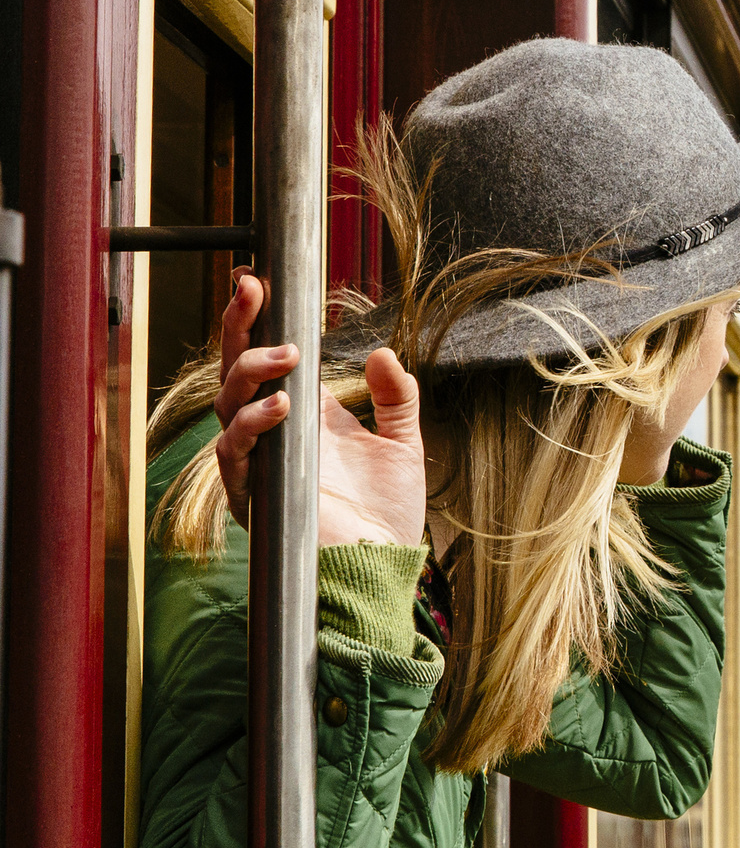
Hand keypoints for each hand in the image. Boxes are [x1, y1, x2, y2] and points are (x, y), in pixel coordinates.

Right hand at [213, 270, 427, 547]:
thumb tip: (383, 353)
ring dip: (251, 375)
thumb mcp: (403, 442)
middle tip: (252, 291)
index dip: (258, 322)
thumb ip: (397, 398)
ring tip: (287, 357)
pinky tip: (279, 408)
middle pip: (236, 372)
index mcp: (303, 417)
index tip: (261, 282)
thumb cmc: (386, 512)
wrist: (383, 565)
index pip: (268, 360)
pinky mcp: (254, 495)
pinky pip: (237, 453)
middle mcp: (273, 435)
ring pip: (228, 407)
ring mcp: (259, 464)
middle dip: (240, 329)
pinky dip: (254, 426)